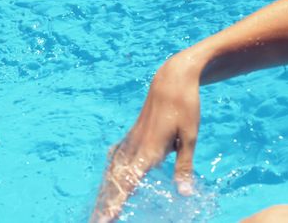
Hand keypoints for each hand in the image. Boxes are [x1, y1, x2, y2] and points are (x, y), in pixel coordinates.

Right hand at [91, 54, 201, 221]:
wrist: (173, 78)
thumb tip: (185, 194)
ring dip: (106, 190)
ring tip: (99, 209)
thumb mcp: (190, 137)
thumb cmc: (185, 106)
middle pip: (116, 181)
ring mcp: (132, 139)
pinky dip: (111, 172)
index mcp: (150, 150)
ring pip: (113, 170)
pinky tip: (108, 177)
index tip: (107, 218)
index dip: (117, 202)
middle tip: (97, 222)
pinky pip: (117, 157)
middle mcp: (136, 147)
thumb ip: (185, 167)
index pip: (129, 183)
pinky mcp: (133, 134)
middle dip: (106, 203)